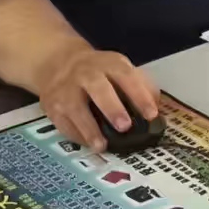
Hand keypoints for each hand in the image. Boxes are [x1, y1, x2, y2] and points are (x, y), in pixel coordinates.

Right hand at [36, 45, 160, 151]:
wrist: (59, 62)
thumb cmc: (99, 71)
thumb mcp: (120, 69)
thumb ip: (140, 85)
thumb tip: (157, 108)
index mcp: (109, 64)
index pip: (127, 77)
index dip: (140, 96)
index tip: (151, 115)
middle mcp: (86, 74)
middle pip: (99, 88)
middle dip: (112, 108)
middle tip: (125, 127)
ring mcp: (66, 89)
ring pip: (77, 109)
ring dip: (90, 129)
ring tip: (102, 146)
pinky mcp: (52, 105)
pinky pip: (64, 123)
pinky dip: (77, 136)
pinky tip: (89, 144)